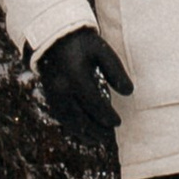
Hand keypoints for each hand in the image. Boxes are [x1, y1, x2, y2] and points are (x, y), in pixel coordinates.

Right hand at [37, 27, 132, 148]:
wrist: (53, 38)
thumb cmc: (82, 44)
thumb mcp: (102, 51)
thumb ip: (116, 71)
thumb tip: (128, 92)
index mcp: (76, 77)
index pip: (94, 104)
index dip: (107, 116)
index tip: (118, 122)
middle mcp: (62, 89)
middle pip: (80, 119)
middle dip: (96, 131)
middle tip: (110, 139)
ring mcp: (53, 95)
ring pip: (69, 122)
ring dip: (84, 134)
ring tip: (98, 141)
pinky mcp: (49, 97)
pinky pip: (61, 118)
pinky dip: (73, 128)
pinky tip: (83, 133)